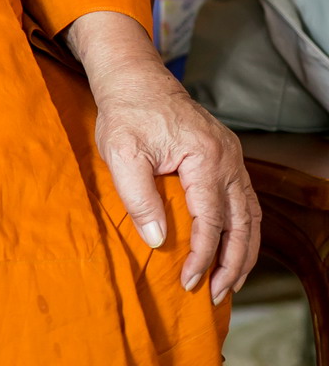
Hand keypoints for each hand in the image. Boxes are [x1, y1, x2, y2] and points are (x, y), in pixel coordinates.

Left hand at [68, 10, 259, 303]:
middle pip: (241, 223)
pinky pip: (245, 201)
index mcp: (205, 156)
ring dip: (242, 251)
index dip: (202, 256)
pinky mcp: (227, 157)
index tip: (190, 281)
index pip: (211, 220)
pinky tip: (232, 249)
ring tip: (228, 282)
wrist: (135, 78)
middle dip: (231, 264)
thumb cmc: (126, 113)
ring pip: (250, 215)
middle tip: (215, 293)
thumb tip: (159, 240)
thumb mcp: (121, 153)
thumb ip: (139, 197)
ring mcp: (232, 156)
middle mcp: (228, 157)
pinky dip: (242, 230)